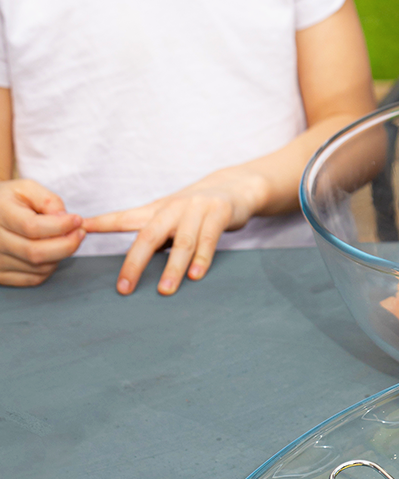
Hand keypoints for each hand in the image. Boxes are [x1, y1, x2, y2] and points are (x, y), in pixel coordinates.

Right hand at [0, 179, 84, 285]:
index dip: (61, 226)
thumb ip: (49, 201)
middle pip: (36, 252)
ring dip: (59, 255)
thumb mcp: (27, 189)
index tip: (77, 220)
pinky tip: (49, 251)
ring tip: (60, 239)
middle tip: (80, 232)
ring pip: (39, 267)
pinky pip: (35, 278)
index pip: (31, 227)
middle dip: (67, 244)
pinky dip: (50, 266)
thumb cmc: (9, 201)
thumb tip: (67, 220)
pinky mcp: (1, 275)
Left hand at [82, 166, 266, 295]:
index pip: (124, 217)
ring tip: (165, 290)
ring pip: (182, 243)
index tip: (81, 230)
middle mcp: (173, 208)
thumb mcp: (173, 217)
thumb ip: (156, 234)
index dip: (102, 223)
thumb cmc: (199, 209)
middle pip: (148, 236)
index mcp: (157, 209)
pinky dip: (202, 259)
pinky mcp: (219, 213)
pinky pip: (209, 240)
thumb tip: (137, 261)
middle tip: (125, 288)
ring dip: (173, 268)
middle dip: (135, 263)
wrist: (237, 188)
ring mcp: (197, 210)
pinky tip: (196, 276)